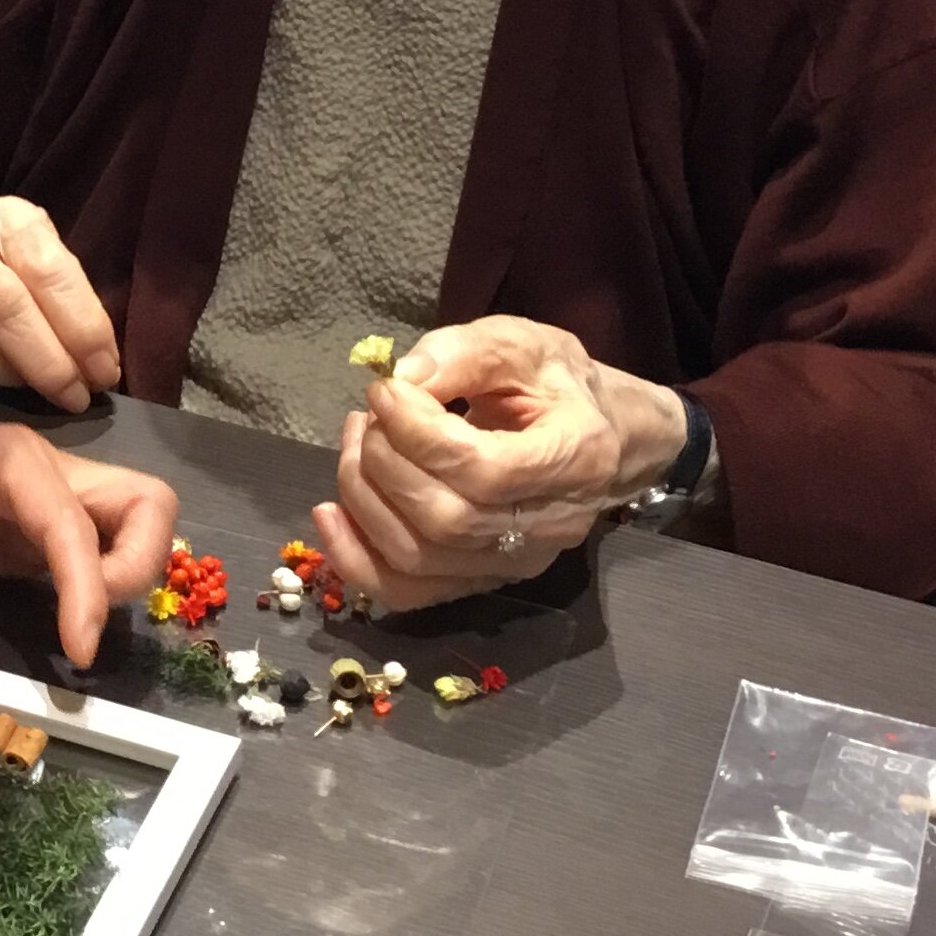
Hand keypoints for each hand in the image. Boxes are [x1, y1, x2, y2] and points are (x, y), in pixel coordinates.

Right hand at [0, 197, 121, 411]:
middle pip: (9, 305)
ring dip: (11, 372)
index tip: (105, 373)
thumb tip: (102, 365)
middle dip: (50, 361)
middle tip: (76, 397)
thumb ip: (63, 303)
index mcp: (11, 220)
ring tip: (38, 394)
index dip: (84, 329)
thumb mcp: (33, 270)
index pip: (53, 272)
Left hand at [0, 406, 175, 665]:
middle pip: (148, 502)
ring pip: (136, 520)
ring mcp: (50, 497)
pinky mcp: (40, 526)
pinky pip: (100, 548)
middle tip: (88, 622)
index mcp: (14, 463)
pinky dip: (101, 583)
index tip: (77, 651)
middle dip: (138, 565)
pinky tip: (66, 618)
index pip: (77, 527)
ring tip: (77, 622)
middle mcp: (49, 472)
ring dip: (127, 573)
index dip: (88, 590)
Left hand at [310, 317, 686, 610]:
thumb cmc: (561, 386)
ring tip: (358, 442)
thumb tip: (401, 378)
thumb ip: (465, 352)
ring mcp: (515, 564)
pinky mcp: (483, 581)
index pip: (483, 470)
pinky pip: (409, 591)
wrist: (604, 438)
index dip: (417, 433)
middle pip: (444, 519)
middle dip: (383, 463)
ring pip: (418, 557)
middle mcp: (549, 526)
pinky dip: (356, 558)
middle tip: (368, 416)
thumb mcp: (524, 344)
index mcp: (576, 458)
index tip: (384, 391)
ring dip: (363, 498)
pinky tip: (331, 513)